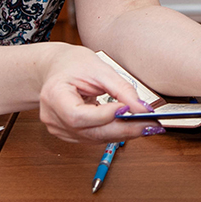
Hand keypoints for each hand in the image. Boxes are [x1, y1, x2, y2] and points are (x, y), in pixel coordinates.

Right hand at [37, 44, 160, 142]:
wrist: (56, 67)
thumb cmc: (73, 63)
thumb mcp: (99, 68)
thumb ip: (121, 89)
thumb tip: (142, 108)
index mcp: (54, 96)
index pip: (78, 115)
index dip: (104, 115)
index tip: (128, 109)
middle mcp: (52, 117)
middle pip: (89, 132)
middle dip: (122, 129)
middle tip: (148, 124)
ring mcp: (58, 128)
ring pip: (94, 138)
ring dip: (121, 133)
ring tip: (145, 125)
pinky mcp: (68, 133)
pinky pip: (93, 137)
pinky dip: (112, 133)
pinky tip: (129, 126)